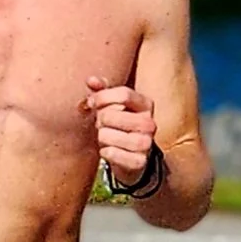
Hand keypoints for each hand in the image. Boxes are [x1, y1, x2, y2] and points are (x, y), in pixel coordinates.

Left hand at [85, 75, 155, 189]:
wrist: (131, 157)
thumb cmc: (119, 125)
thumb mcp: (113, 105)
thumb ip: (102, 91)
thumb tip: (91, 80)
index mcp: (145, 104)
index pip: (124, 94)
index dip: (102, 97)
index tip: (91, 103)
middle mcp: (149, 123)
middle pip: (112, 115)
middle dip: (100, 120)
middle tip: (99, 124)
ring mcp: (146, 143)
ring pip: (111, 136)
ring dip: (102, 137)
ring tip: (104, 137)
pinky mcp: (140, 162)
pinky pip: (114, 154)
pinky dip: (106, 153)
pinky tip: (106, 150)